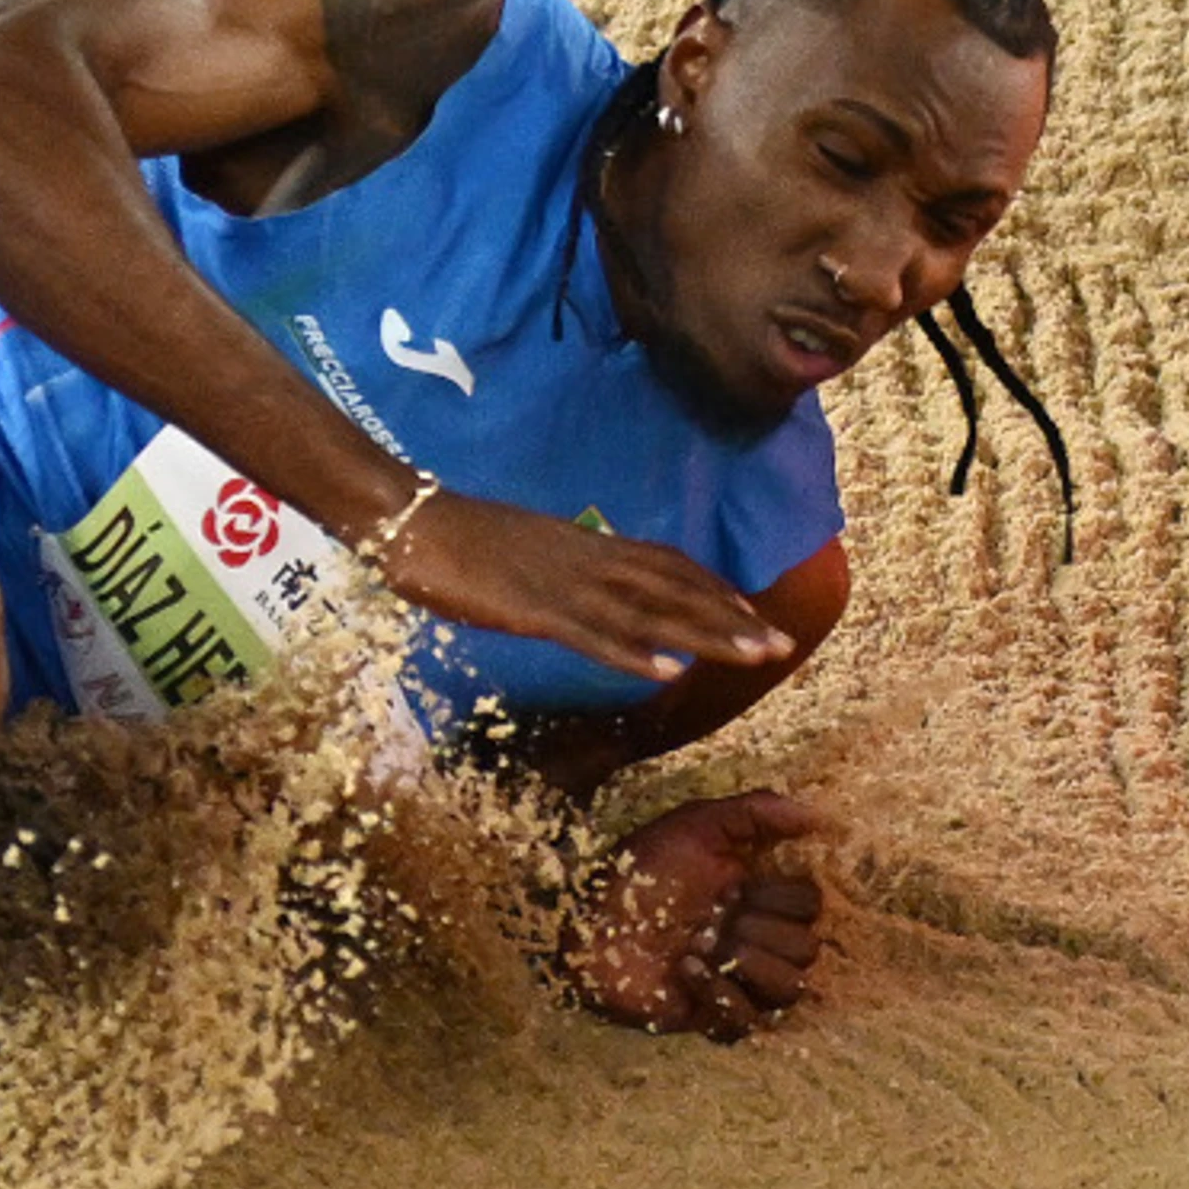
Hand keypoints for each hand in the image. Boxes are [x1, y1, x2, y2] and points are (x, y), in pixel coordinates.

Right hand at [371, 491, 792, 682]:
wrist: (406, 519)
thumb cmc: (450, 535)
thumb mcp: (519, 548)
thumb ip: (556, 567)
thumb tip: (579, 585)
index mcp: (583, 545)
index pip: (664, 563)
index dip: (711, 588)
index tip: (751, 611)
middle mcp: (586, 560)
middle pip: (673, 587)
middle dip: (730, 617)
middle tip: (782, 645)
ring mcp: (561, 585)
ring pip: (649, 611)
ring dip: (706, 634)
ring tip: (754, 657)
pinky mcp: (530, 609)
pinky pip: (590, 632)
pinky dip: (632, 651)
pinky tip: (668, 670)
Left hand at [556, 789, 827, 1040]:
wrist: (588, 919)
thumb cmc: (641, 871)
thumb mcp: (696, 826)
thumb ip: (758, 811)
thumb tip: (824, 815)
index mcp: (760, 899)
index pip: (810, 905)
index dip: (778, 896)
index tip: (731, 886)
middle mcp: (758, 942)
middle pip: (807, 948)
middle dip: (757, 929)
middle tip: (713, 917)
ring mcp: (739, 982)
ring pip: (790, 989)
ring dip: (744, 962)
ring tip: (697, 944)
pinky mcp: (714, 1016)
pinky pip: (749, 1021)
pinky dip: (720, 994)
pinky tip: (684, 970)